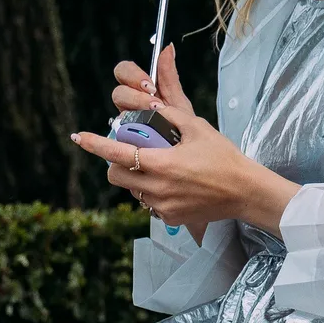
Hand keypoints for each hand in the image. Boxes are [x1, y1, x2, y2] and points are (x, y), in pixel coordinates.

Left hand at [71, 44, 298, 237]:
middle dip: (116, 163)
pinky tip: (173, 185)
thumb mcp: (197, 128)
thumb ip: (169, 115)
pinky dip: (152, 192)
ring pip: (131, 191)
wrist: (244, 191)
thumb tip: (150, 105)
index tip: (78, 137)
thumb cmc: (223, 157)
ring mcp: (162, 205)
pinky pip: (148, 203)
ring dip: (135, 178)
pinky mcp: (170, 217)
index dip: (94, 144)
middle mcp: (157, 187)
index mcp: (161, 163)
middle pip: (115, 176)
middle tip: (131, 153)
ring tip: (158, 169)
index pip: (116, 153)